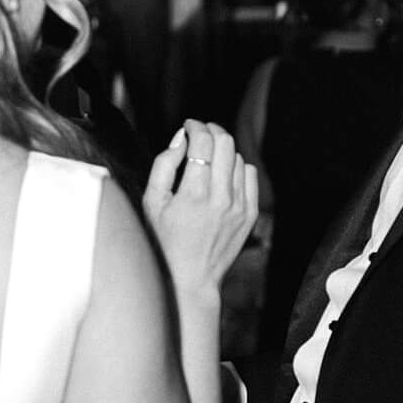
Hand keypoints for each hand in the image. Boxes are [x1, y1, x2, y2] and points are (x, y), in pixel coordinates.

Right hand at [142, 120, 257, 296]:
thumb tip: (181, 138)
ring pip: (238, 158)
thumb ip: (165, 165)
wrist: (190, 277)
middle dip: (211, 130)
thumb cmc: (164, 240)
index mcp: (193, 194)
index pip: (202, 142)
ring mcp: (239, 206)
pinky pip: (249, 176)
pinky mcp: (250, 213)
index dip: (195, 126)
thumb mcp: (152, 202)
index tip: (188, 125)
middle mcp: (221, 198)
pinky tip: (223, 173)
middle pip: (225, 143)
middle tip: (200, 131)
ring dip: (223, 150)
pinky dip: (237, 167)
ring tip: (207, 156)